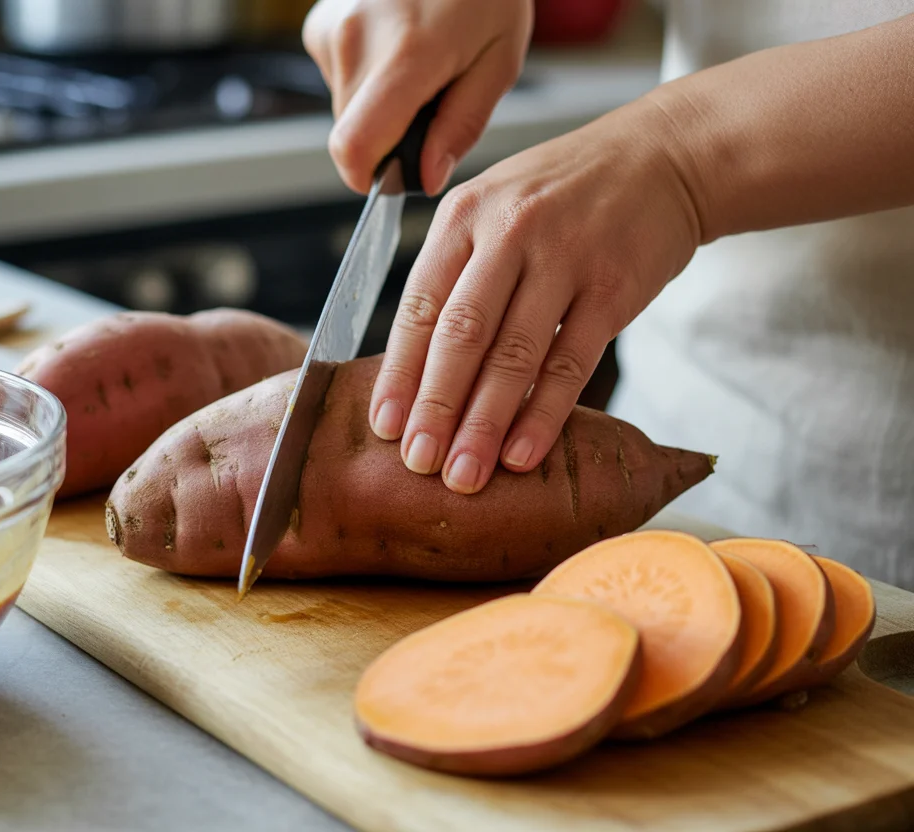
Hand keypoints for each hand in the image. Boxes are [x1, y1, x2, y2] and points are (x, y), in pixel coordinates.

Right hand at [303, 0, 532, 195]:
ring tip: (418, 66)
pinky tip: (395, 49)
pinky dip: (366, 80)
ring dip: (379, 107)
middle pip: (352, 135)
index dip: (371, 177)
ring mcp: (331, 29)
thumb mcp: (499, 61)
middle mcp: (356, 41)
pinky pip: (339, 81)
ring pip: (346, 110)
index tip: (396, 176)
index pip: (354, 148)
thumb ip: (461, 126)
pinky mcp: (319, 25)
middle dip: (389, 138)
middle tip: (431, 102)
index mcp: (406, 56)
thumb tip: (426, 177)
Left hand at [367, 99, 703, 493]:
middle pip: (461, 334)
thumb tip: (416, 366)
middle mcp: (508, 233)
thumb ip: (455, 271)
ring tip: (464, 475)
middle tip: (418, 463)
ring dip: (485, 423)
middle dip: (435, 406)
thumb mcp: (495, 207)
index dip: (400, 372)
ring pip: (514, 355)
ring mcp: (565, 258)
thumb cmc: (564, 194)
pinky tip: (522, 454)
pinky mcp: (614, 286)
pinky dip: (544, 413)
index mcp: (464, 217)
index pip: (419, 305)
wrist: (664, 155)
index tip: (384, 426)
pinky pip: (571, 361)